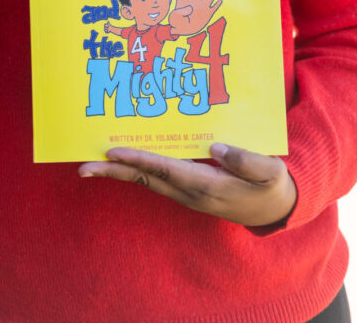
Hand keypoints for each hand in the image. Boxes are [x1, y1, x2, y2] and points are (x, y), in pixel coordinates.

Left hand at [79, 144, 296, 226]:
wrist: (274, 209)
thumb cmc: (270, 185)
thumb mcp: (269, 171)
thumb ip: (245, 159)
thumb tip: (215, 147)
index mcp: (208, 186)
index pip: (165, 170)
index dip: (139, 159)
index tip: (113, 152)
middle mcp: (190, 193)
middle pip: (145, 181)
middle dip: (113, 173)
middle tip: (82, 167)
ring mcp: (187, 195)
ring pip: (147, 182)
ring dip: (119, 173)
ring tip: (92, 163)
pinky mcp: (188, 191)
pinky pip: (156, 180)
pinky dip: (137, 170)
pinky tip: (124, 160)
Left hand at [168, 0, 221, 35]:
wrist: (185, 30)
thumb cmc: (178, 24)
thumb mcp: (175, 20)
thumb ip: (178, 15)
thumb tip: (187, 9)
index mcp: (183, 1)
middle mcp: (193, 1)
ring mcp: (201, 7)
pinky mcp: (207, 13)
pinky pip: (213, 8)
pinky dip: (217, 5)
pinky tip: (220, 1)